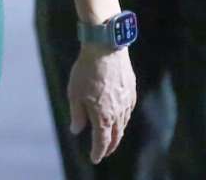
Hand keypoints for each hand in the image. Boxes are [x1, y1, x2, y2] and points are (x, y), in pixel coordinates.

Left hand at [67, 45, 135, 163]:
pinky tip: (120, 115)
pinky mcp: (131, 88)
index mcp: (104, 116)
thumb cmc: (87, 70)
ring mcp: (127, 99)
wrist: (106, 46)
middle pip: (116, 135)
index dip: (98, 152)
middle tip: (104, 152)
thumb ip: (77, 115)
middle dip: (110, 146)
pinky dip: (124, 117)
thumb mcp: (75, 94)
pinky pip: (129, 109)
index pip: (102, 141)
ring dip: (118, 132)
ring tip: (112, 135)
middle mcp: (118, 111)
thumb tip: (77, 130)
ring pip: (124, 122)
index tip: (95, 158)